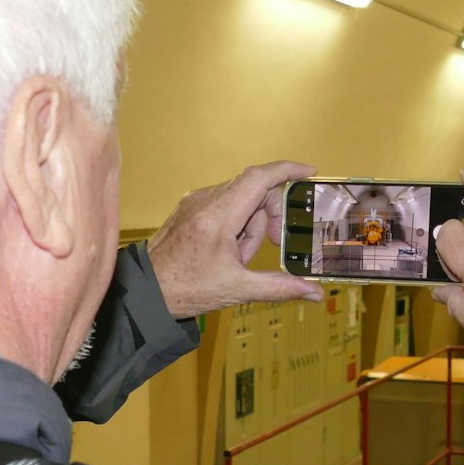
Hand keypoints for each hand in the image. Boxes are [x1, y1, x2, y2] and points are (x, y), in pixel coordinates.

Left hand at [148, 160, 323, 318]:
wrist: (147, 291)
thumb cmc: (188, 290)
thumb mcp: (237, 290)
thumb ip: (280, 288)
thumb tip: (316, 294)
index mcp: (218, 216)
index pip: (258, 178)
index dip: (287, 170)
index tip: (310, 172)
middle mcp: (205, 200)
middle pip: (254, 190)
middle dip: (268, 216)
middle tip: (272, 245)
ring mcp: (195, 201)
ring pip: (240, 199)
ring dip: (250, 225)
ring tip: (239, 257)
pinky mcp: (189, 207)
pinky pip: (225, 204)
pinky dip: (236, 223)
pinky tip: (228, 250)